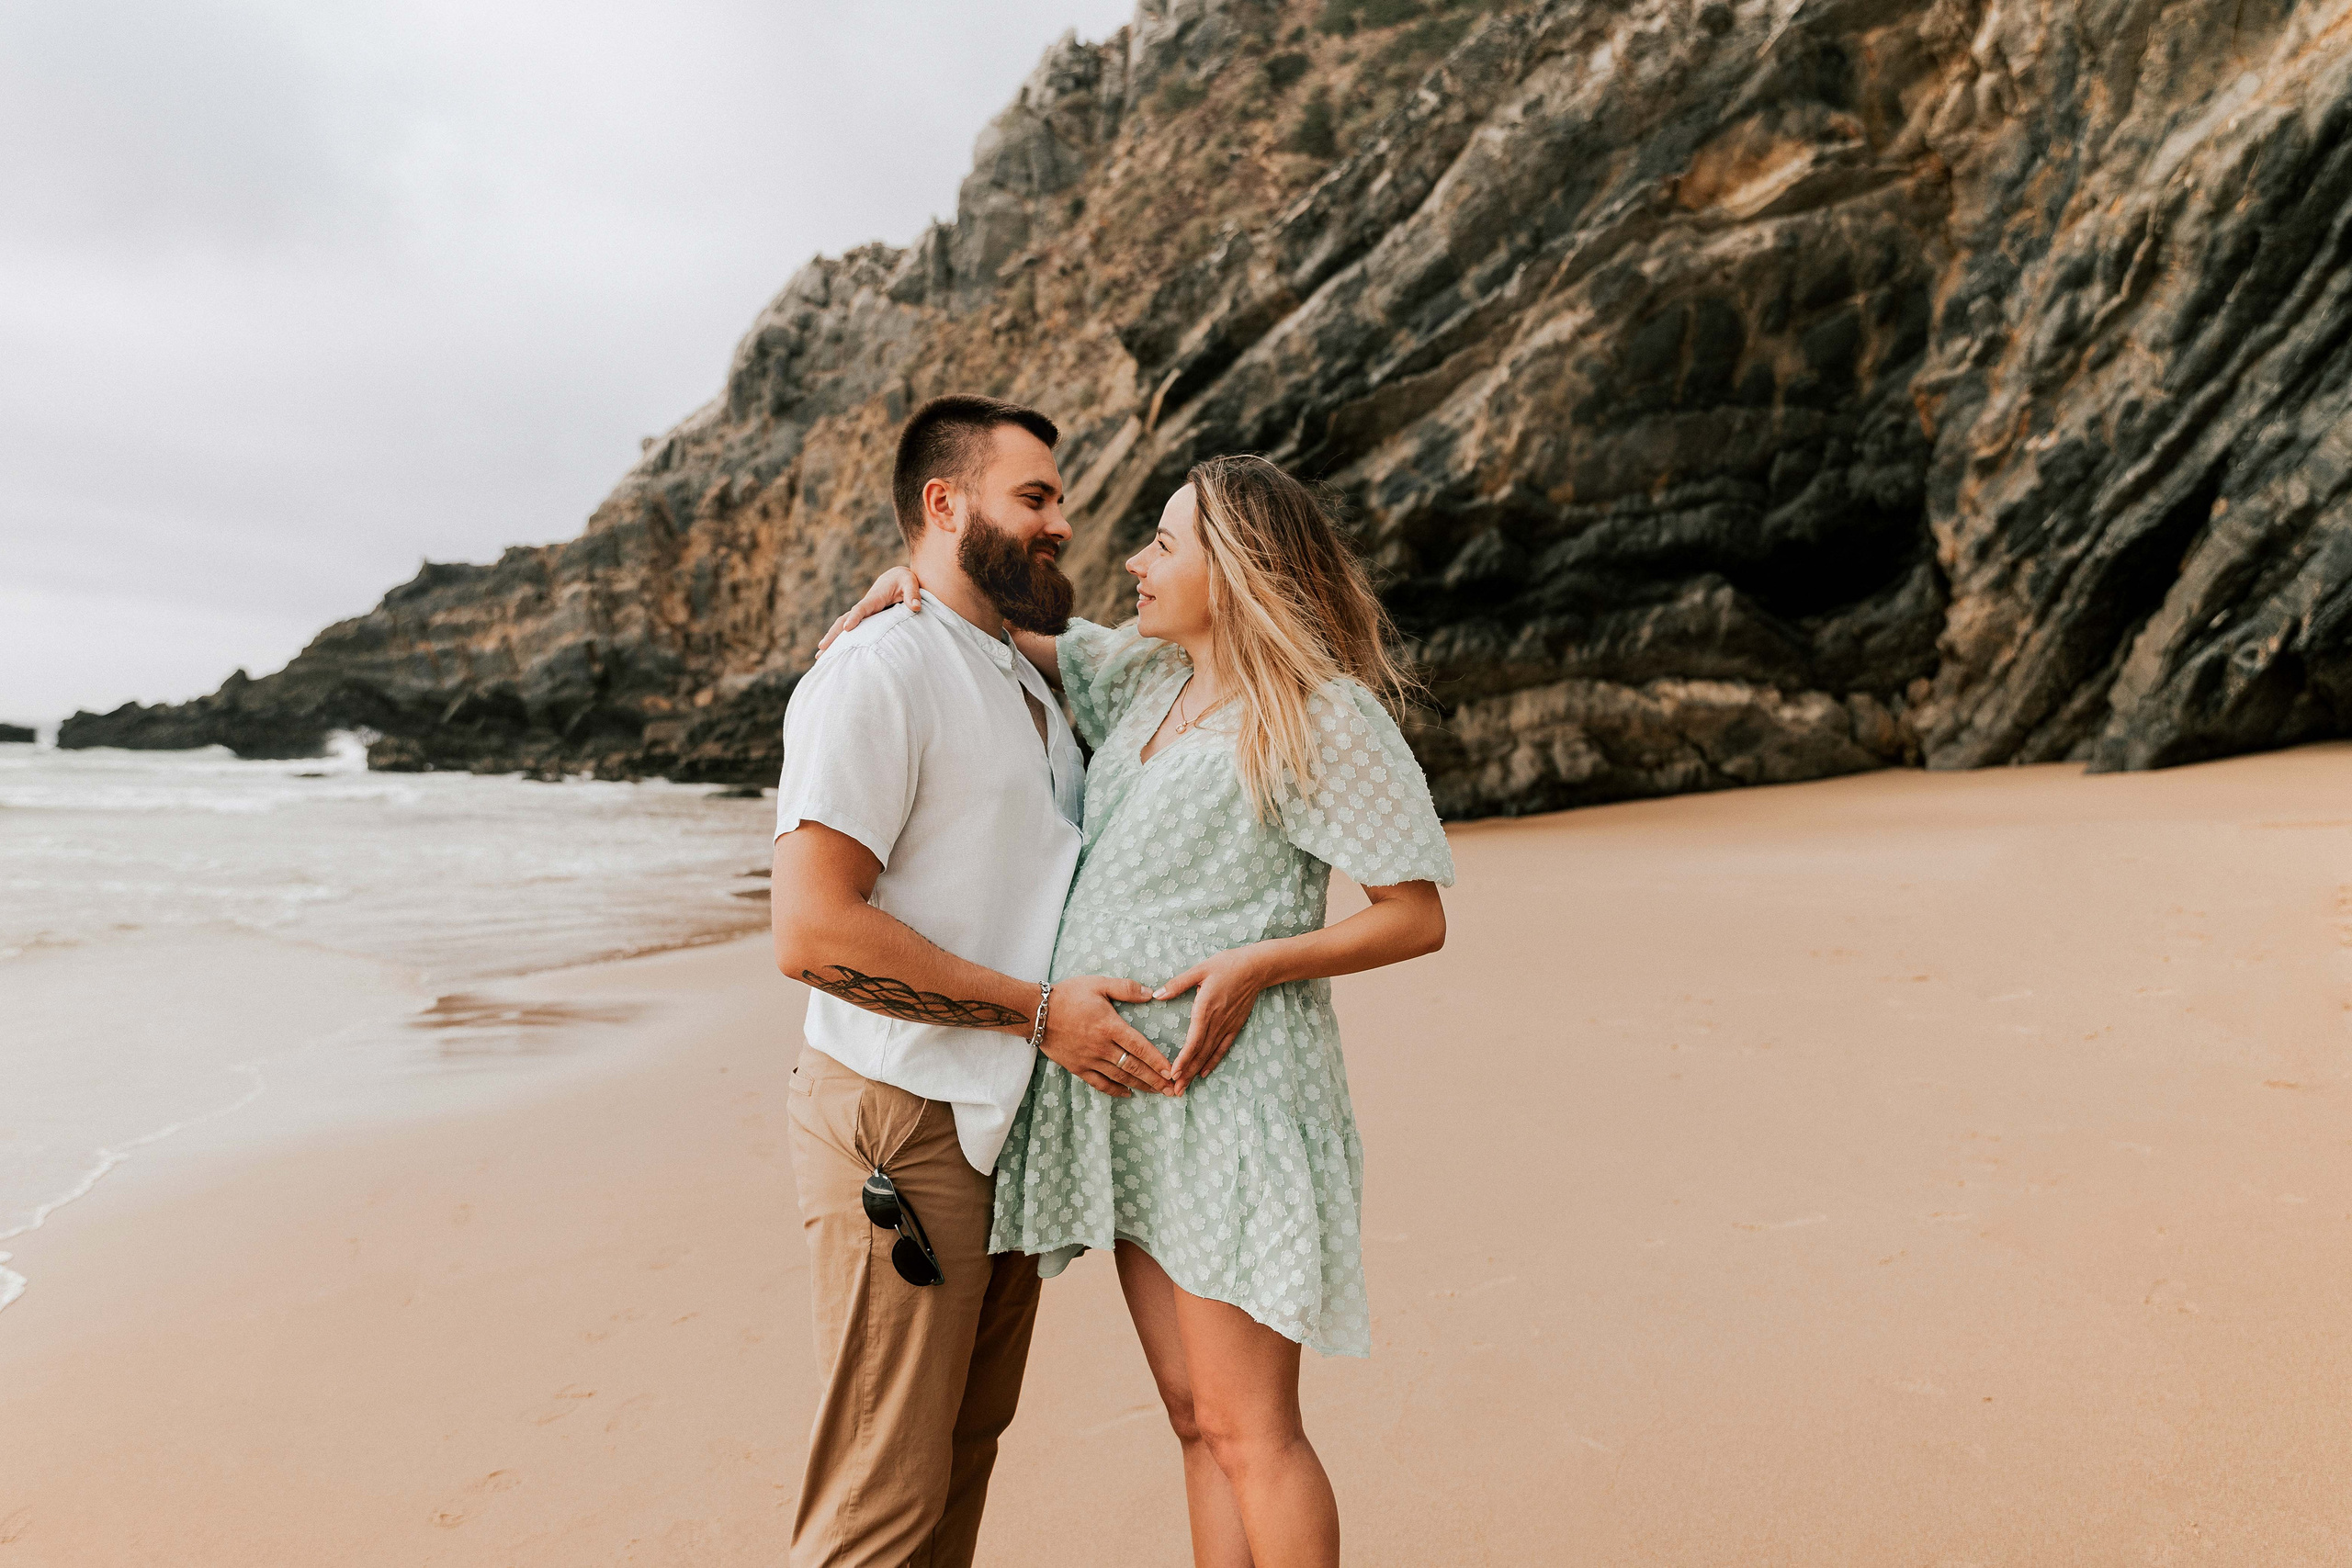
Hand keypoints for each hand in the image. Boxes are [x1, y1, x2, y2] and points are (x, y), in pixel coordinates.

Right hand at [818, 565, 923, 651]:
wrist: (896, 578)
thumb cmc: (904, 580)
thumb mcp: (910, 582)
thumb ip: (912, 594)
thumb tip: (915, 607)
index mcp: (874, 598)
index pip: (861, 609)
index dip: (854, 618)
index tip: (847, 628)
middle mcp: (865, 607)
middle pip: (844, 620)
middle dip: (833, 634)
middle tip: (822, 648)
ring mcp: (863, 615)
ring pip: (843, 626)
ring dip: (832, 640)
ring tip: (820, 656)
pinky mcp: (865, 620)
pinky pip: (851, 630)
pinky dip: (840, 641)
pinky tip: (834, 654)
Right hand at [1041, 975, 1177, 1097]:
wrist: (1035, 1012)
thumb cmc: (1068, 995)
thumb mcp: (1098, 984)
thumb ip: (1126, 988)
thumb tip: (1151, 993)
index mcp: (1109, 1026)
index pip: (1139, 1047)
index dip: (1157, 1061)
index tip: (1172, 1071)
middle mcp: (1101, 1046)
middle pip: (1133, 1067)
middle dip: (1155, 1079)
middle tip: (1172, 1090)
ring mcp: (1089, 1059)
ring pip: (1120, 1077)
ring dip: (1140, 1086)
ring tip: (1157, 1092)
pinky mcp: (1077, 1067)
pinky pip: (1099, 1083)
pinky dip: (1115, 1090)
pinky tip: (1128, 1094)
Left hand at [1157, 947, 1270, 1089]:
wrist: (1256, 968)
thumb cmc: (1226, 965)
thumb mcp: (1200, 969)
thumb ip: (1178, 983)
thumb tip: (1157, 995)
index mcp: (1205, 1009)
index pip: (1193, 1041)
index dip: (1183, 1059)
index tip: (1173, 1074)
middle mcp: (1217, 1022)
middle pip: (1200, 1053)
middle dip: (1186, 1073)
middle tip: (1175, 1090)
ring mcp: (1227, 1026)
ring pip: (1209, 1054)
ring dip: (1196, 1071)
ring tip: (1185, 1087)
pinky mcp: (1235, 1026)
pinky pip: (1223, 1048)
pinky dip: (1213, 1062)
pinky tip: (1204, 1073)